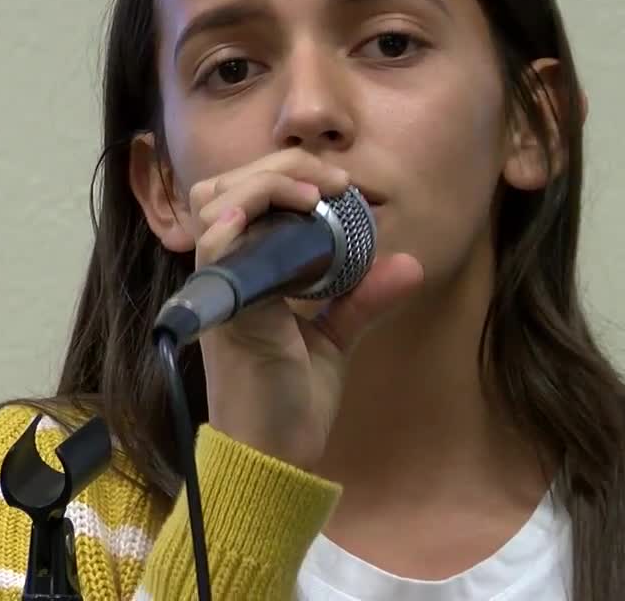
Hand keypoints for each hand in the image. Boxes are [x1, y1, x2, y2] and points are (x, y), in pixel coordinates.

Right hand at [187, 148, 424, 468]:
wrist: (273, 458)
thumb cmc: (292, 403)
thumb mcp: (335, 340)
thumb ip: (362, 299)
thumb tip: (410, 263)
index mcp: (247, 274)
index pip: (244, 196)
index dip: (286, 174)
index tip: (340, 185)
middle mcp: (226, 274)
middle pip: (227, 187)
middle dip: (281, 167)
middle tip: (332, 182)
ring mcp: (221, 289)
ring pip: (216, 203)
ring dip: (264, 183)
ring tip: (312, 192)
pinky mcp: (226, 310)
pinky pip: (214, 246)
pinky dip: (236, 217)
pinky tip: (268, 210)